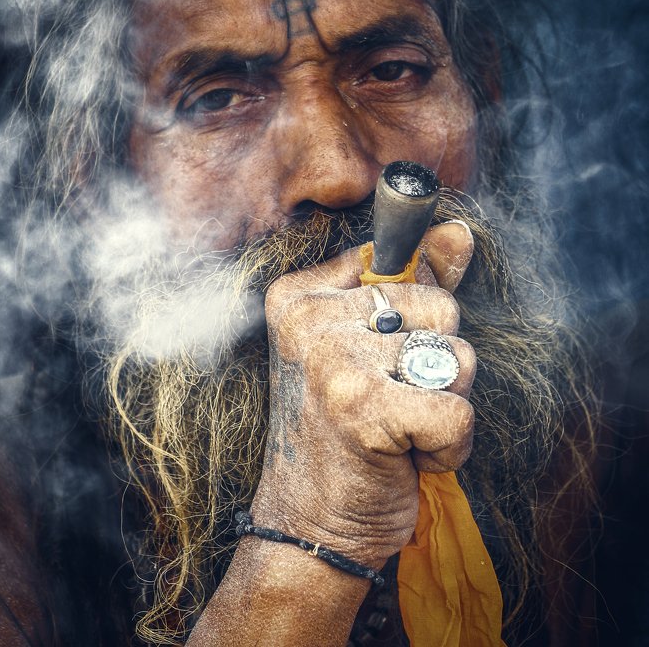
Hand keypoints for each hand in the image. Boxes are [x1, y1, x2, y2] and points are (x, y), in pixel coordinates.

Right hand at [251, 220, 476, 570]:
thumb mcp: (368, 348)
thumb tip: (459, 233)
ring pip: (458, 357)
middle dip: (435, 364)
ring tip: (397, 430)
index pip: (400, 265)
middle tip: (389, 403)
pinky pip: (458, 411)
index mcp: (299, 293)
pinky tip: (406, 459)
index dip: (414, 320)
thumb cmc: (342, 433)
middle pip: (441, 307)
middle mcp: (309, 318)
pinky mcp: (363, 409)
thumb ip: (413, 283)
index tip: (381, 359)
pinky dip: (449, 448)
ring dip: (444, 404)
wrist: (307, 525)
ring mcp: (332, 361)